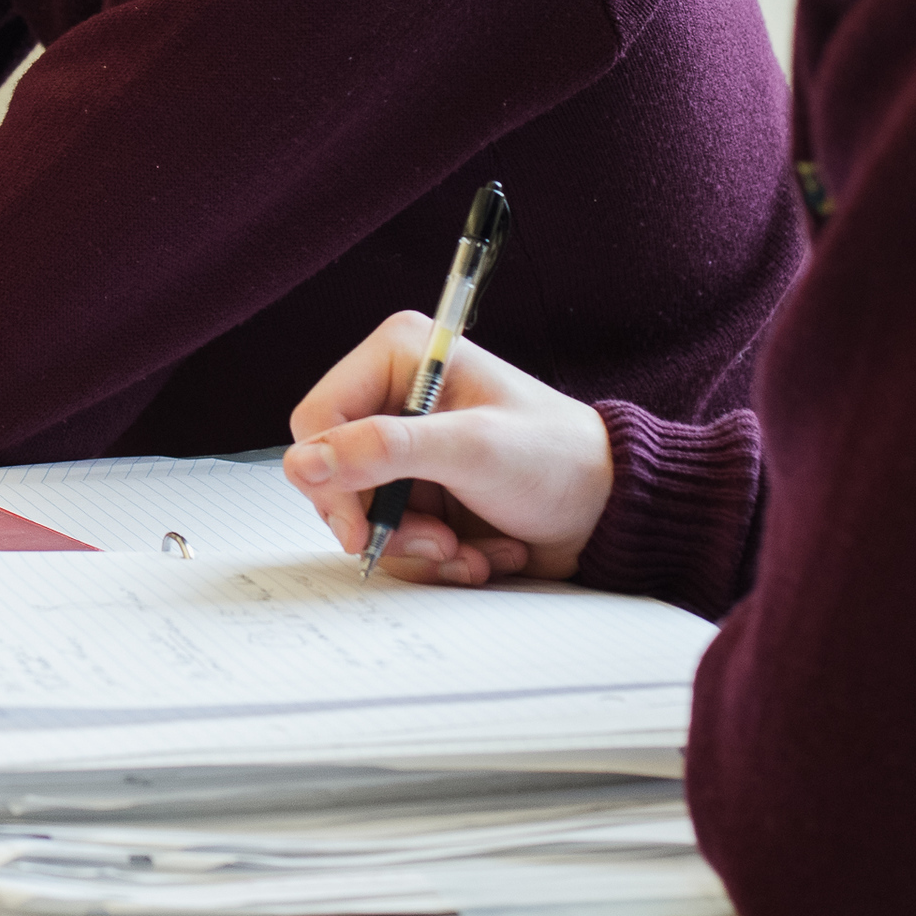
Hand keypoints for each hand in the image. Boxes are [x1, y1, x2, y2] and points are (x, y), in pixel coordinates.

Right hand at [283, 326, 615, 586]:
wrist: (610, 511)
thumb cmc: (559, 459)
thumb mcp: (473, 449)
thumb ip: (384, 449)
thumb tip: (305, 462)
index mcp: (400, 356)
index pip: (318, 420)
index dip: (330, 478)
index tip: (361, 527)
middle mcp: (396, 398)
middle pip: (333, 474)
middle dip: (385, 521)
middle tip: (437, 539)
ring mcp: (407, 451)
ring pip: (360, 515)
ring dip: (414, 547)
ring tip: (466, 549)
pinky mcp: (420, 493)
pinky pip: (392, 538)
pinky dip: (433, 559)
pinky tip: (478, 552)